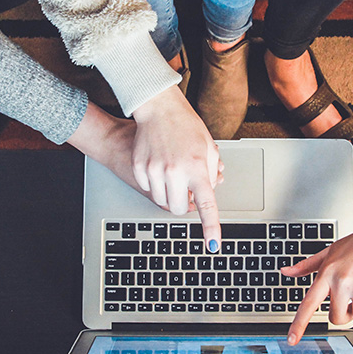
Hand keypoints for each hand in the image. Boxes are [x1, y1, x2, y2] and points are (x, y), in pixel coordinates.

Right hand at [132, 85, 222, 249]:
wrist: (159, 109)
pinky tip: (159, 165)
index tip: (213, 244)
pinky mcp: (139, 168)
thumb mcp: (209, 148)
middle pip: (178, 209)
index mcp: (197, 167)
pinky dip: (155, 183)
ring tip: (173, 172)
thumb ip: (212, 174)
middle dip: (184, 204)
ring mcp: (154, 170)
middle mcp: (175, 171)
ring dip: (169, 193)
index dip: (211, 227)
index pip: (206, 205)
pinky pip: (148, 189)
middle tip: (186, 189)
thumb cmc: (186, 126)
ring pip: (161, 201)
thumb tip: (208, 193)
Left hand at [282, 202, 352, 344]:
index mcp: (328, 272)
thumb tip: (286, 272)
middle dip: (344, 312)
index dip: (299, 324)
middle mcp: (342, 282)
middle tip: (352, 295)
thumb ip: (307, 265)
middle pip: (336, 318)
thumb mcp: (331, 250)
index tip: (291, 340)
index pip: (309, 303)